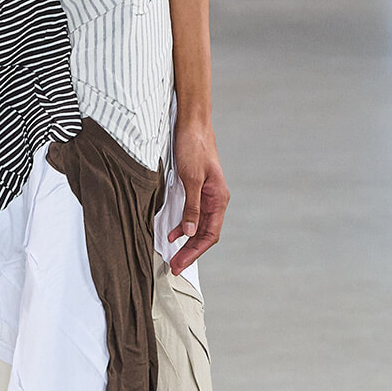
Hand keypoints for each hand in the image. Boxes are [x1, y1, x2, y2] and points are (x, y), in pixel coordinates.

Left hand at [169, 118, 228, 273]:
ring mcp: (207, 195)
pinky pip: (193, 214)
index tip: (180, 264)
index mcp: (218, 199)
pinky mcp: (197, 189)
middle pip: (205, 234)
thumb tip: (189, 233)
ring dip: (187, 242)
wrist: (193, 124)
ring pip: (198, 226)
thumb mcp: (190, 179)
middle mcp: (216, 200)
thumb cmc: (194, 147)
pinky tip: (172, 232)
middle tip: (174, 267)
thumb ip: (191, 207)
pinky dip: (183, 226)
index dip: (195, 252)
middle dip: (190, 252)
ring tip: (172, 255)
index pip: (209, 234)